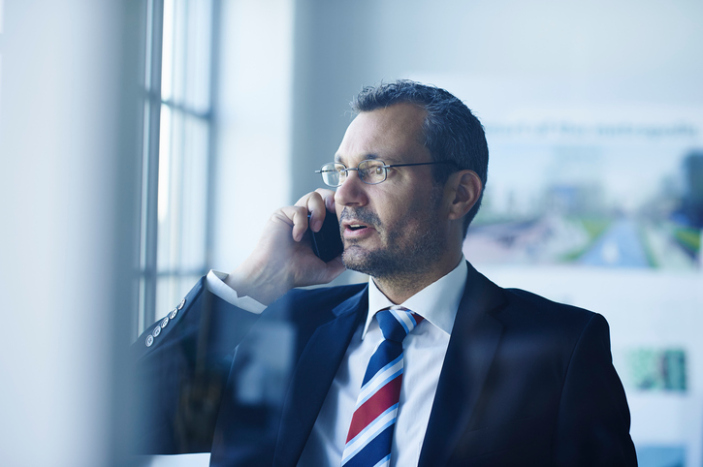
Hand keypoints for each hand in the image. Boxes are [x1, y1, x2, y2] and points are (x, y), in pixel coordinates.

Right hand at [225, 189, 344, 304]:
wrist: (275, 275)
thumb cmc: (297, 273)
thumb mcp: (327, 270)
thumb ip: (341, 260)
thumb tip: (354, 252)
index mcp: (319, 230)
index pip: (334, 210)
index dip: (342, 210)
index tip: (347, 219)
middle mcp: (308, 220)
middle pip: (325, 196)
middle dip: (333, 201)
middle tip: (335, 213)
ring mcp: (295, 216)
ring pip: (313, 196)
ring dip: (319, 211)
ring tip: (316, 229)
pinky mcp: (283, 214)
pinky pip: (297, 208)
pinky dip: (301, 222)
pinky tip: (297, 237)